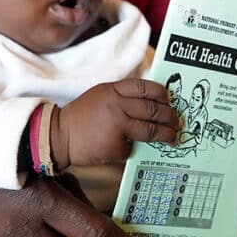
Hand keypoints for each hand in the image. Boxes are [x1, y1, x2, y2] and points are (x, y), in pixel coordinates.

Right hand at [52, 78, 180, 168]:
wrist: (59, 135)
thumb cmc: (81, 116)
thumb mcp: (100, 96)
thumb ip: (122, 97)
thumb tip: (151, 105)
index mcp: (113, 90)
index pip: (145, 87)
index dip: (161, 94)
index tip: (169, 100)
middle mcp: (117, 105)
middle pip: (152, 109)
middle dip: (169, 116)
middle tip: (177, 121)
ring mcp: (118, 126)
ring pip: (150, 130)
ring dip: (166, 134)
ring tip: (173, 137)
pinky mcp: (116, 145)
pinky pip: (132, 146)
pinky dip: (132, 148)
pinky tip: (127, 147)